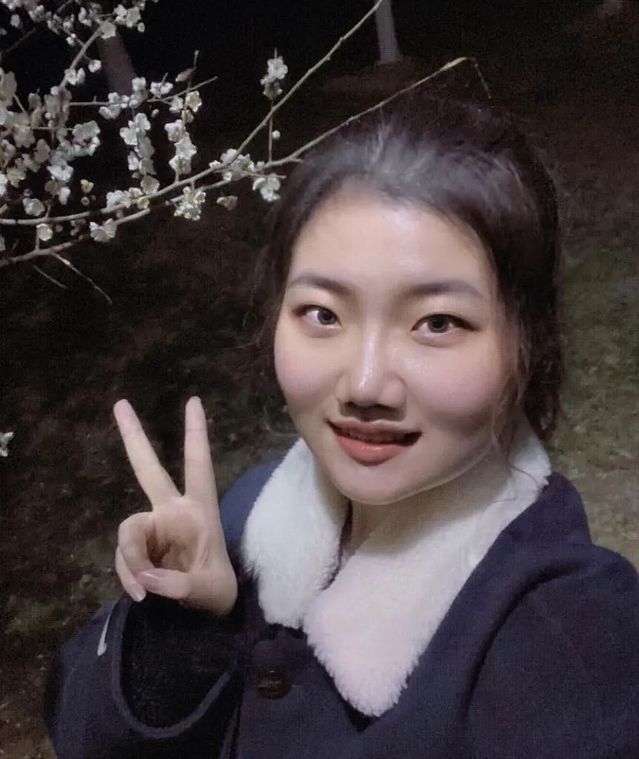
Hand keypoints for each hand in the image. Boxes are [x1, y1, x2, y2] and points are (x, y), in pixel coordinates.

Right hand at [113, 396, 237, 615]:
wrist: (203, 615)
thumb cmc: (217, 591)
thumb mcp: (209, 591)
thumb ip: (179, 585)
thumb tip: (146, 579)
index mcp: (199, 509)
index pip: (199, 466)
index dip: (196, 435)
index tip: (194, 401)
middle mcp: (172, 511)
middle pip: (148, 469)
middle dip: (134, 437)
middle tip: (120, 403)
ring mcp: (153, 529)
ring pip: (129, 532)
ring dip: (131, 561)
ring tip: (144, 591)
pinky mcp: (139, 549)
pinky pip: (124, 556)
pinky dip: (127, 575)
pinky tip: (140, 594)